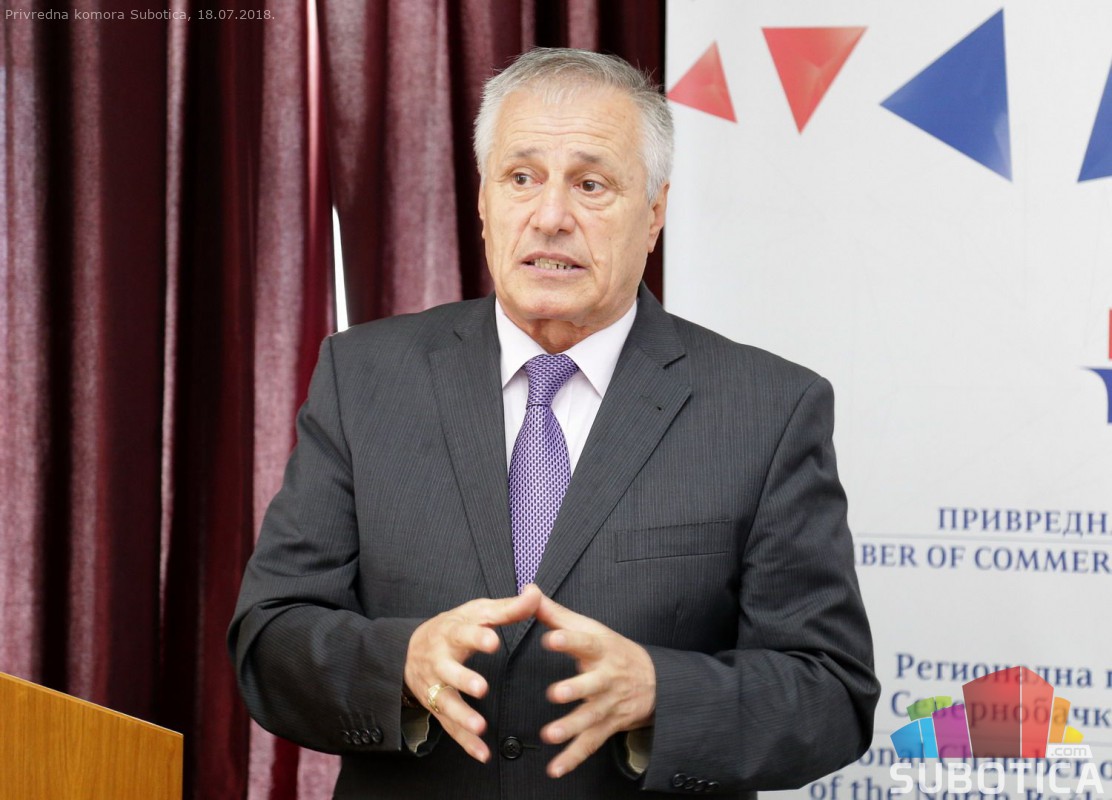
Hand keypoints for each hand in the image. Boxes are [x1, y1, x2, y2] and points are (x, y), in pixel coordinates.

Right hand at [404, 584, 541, 761]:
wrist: (410, 648)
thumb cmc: (455, 627)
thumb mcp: (478, 613)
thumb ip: (508, 608)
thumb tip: (536, 593)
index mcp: (452, 632)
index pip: (464, 632)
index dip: (477, 636)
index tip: (493, 641)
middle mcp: (439, 660)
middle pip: (448, 670)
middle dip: (463, 679)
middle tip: (481, 688)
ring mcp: (435, 686)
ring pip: (445, 702)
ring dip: (462, 716)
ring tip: (481, 727)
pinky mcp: (437, 707)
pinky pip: (449, 727)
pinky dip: (465, 742)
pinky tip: (482, 753)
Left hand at [536, 593, 655, 777]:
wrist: (655, 681)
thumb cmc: (610, 650)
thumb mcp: (588, 628)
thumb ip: (554, 613)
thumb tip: (527, 591)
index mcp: (599, 649)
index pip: (585, 642)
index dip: (569, 640)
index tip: (552, 637)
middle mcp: (606, 677)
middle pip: (591, 684)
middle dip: (574, 689)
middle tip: (555, 693)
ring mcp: (607, 704)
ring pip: (590, 717)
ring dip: (570, 727)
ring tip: (550, 735)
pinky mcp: (607, 726)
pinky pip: (589, 744)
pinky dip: (572, 758)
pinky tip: (555, 768)